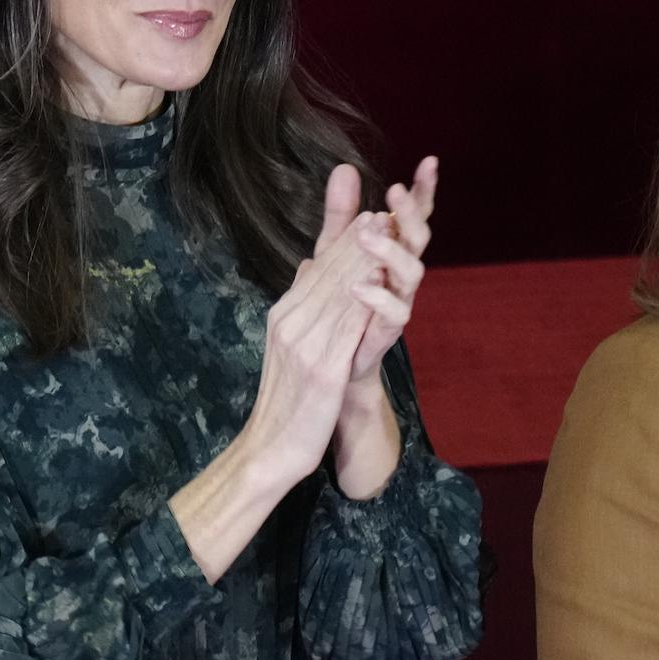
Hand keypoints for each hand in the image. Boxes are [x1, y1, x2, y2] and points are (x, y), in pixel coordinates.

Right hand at [243, 207, 381, 486]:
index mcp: (282, 316)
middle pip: (328, 274)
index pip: (316, 270)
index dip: (344, 241)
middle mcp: (289, 324)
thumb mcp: (289, 348)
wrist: (270, 449)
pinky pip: (349, 328)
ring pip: (340, 294)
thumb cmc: (285, 402)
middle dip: (357, 241)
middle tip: (384, 210)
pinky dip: (367, 300)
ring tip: (389, 234)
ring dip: (366, 260)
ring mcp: (304, 345)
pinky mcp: (322, 370)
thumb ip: (301, 307)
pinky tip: (385, 282)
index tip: (369, 214)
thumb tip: (306, 266)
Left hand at [348, 156, 436, 382]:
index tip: (429, 162)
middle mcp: (401, 273)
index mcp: (393, 250)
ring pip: (412, 272)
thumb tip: (345, 168)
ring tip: (367, 234)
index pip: (414, 216)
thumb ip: (341, 214)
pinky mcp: (388, 329)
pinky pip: (395, 312)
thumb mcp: (334, 250)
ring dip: (392, 250)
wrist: (334, 356)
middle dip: (410, 213)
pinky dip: (378, 297)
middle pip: (418, 238)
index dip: (424, 191)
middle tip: (394, 190)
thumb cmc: (340, 298)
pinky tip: (358, 284)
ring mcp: (399, 300)